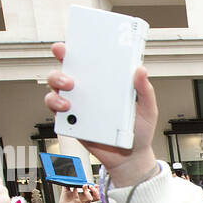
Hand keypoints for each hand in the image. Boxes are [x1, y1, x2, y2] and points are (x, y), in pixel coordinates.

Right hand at [45, 43, 157, 187]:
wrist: (131, 157)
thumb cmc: (139, 130)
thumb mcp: (148, 108)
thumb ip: (145, 90)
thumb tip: (140, 69)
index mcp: (103, 82)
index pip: (85, 61)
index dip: (72, 50)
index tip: (67, 45)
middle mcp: (87, 91)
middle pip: (64, 72)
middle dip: (60, 68)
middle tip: (70, 77)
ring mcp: (77, 107)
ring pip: (55, 91)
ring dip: (56, 90)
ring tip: (69, 98)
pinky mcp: (72, 124)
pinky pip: (57, 113)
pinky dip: (57, 109)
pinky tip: (67, 110)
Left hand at [55, 184, 100, 202]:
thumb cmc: (67, 202)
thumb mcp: (67, 191)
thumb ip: (68, 184)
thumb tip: (66, 178)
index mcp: (85, 197)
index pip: (95, 194)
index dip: (97, 189)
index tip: (95, 185)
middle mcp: (85, 200)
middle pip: (96, 197)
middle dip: (95, 190)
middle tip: (90, 186)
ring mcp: (81, 202)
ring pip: (90, 198)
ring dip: (88, 191)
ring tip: (85, 186)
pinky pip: (78, 198)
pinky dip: (76, 192)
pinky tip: (74, 188)